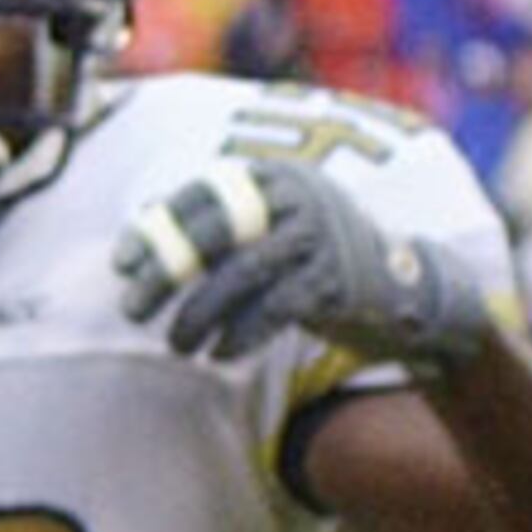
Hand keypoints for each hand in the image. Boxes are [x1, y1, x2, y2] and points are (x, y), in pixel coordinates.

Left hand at [114, 157, 496, 374]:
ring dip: (197, 315)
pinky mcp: (337, 281)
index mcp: (274, 178)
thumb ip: (217, 235)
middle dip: (164, 273)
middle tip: (131, 310)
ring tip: (175, 344)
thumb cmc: (317, 264)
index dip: (153, 230)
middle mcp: (298, 197)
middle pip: (213, 234)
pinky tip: (218, 354)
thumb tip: (136, 251)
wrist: (410, 295)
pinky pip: (274, 309)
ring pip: (240, 275)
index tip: (121, 265)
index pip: (198, 196)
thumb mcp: (268, 235)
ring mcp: (321, 238)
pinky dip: (240, 334)